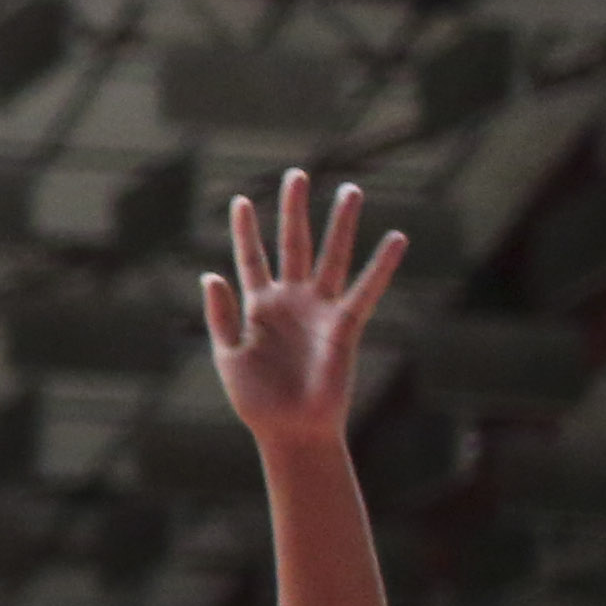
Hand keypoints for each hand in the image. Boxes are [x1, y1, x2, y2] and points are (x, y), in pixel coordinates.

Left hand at [203, 170, 404, 448]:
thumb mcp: (228, 356)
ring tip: (350, 190)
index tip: (239, 200)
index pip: (251, 258)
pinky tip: (396, 240)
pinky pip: (365, 291)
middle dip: (294, 211)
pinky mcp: (344, 326)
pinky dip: (381, 266)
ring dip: (340, 225)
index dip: (245, 231)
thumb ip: (220, 315)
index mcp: (259, 306)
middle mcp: (291, 301)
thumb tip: (210, 274)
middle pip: (293, 245)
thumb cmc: (256, 399)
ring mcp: (319, 310)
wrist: (289, 430)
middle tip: (297, 174)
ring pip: (331, 257)